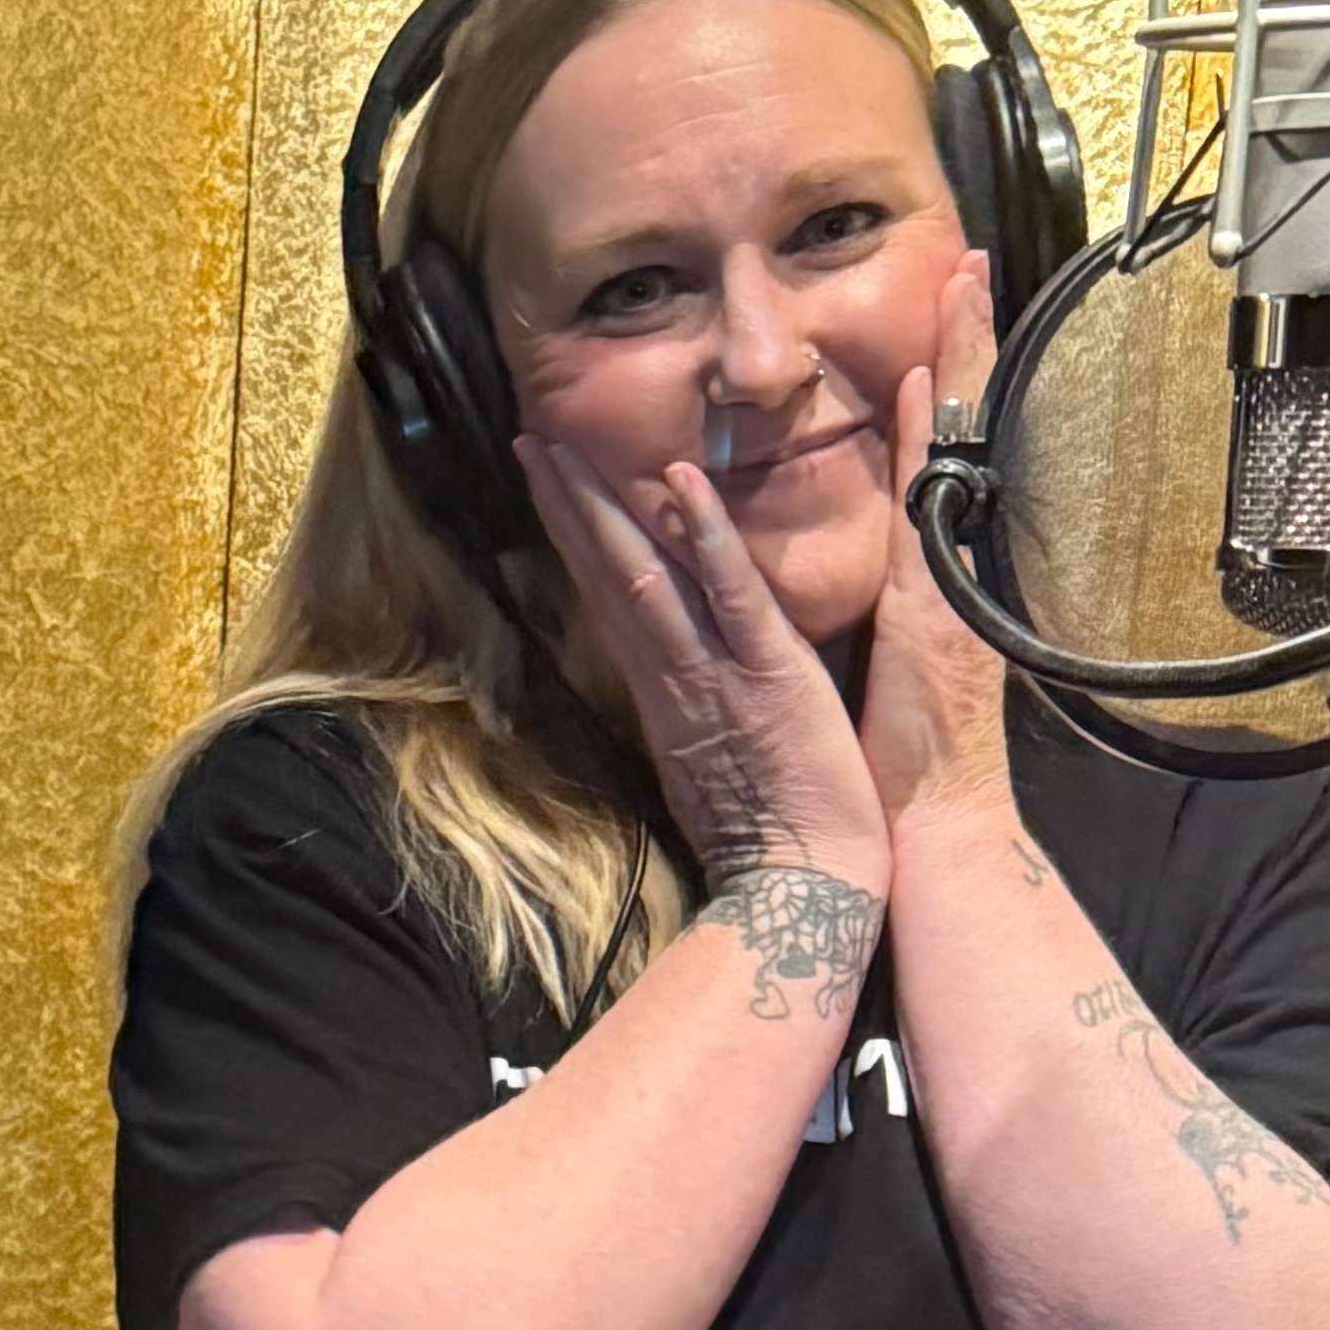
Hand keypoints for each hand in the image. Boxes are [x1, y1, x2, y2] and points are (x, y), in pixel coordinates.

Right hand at [513, 421, 889, 907]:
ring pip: (646, 575)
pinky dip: (705, 536)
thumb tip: (684, 673)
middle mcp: (673, 677)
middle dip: (566, 504)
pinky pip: (729, 596)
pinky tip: (676, 480)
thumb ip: (695, 708)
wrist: (801, 892)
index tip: (547, 482)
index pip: (611, 600)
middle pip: (607, 576)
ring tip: (562, 444)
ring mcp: (714, 674)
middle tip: (528, 438)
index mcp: (666, 694)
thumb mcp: (713, 765)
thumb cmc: (773, 838)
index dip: (577, 539)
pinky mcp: (768, 674)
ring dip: (602, 504)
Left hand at [859, 254, 1015, 839]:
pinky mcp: (919, 614)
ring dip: (950, 364)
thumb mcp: (900, 671)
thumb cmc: (904, 769)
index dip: (951, 384)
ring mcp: (936, 585)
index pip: (938, 462)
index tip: (958, 308)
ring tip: (959, 281)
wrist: (934, 835)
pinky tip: (914, 382)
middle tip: (972, 260)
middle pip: (953, 435)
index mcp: (930, 581)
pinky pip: (918, 514)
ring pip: (939, 453)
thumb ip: (900, 612)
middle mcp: (941, 570)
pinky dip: (918, 446)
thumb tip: (897, 572)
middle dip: (967, 345)